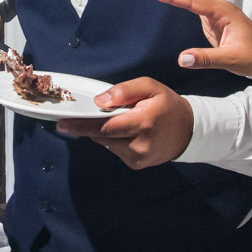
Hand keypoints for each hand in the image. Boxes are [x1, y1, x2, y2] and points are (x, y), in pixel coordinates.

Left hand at [56, 77, 193, 168]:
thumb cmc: (167, 105)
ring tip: (119, 120)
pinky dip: (113, 139)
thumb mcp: (150, 87)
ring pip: (106, 143)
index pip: (106, 126)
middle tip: (73, 120)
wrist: (189, 131)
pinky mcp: (136, 164)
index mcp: (143, 122)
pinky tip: (125, 131)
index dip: (82, 125)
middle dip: (87, 126)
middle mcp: (140, 144)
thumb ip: (124, 91)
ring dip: (104, 132)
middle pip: (102, 136)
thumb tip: (99, 101)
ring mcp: (138, 157)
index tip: (62, 124)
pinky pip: (114, 149)